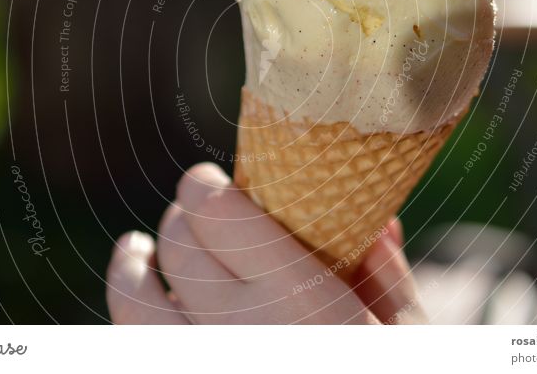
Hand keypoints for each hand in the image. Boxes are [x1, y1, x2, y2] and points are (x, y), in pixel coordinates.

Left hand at [106, 163, 425, 323]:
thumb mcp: (408, 340)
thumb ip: (386, 276)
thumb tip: (376, 219)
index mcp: (303, 306)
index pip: (220, 216)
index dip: (204, 189)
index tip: (207, 182)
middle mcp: (243, 335)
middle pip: (181, 247)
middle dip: (182, 219)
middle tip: (194, 212)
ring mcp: (206, 369)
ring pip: (134, 302)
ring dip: (132, 266)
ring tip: (134, 250)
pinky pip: (136, 350)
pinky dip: (128, 317)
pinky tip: (138, 301)